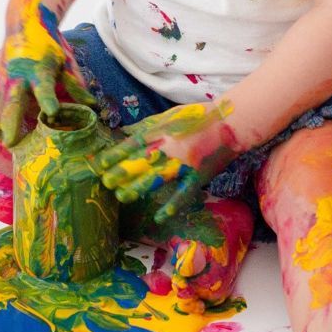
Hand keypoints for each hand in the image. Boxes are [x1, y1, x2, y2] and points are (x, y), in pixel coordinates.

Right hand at [0, 0, 94, 147]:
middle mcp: (19, 74)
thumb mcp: (65, 61)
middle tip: (13, 144)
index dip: (47, 99)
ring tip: (1, 142)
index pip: (43, 87)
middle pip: (13, 101)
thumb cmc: (48, 44)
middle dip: (11, 122)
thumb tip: (93, 105)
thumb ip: (75, 85)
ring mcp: (5, 77)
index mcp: (40, 68)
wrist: (24, 23)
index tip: (52, 112)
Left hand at [97, 101, 241, 223]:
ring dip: (138, 189)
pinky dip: (172, 205)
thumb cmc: (198, 117)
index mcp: (161, 131)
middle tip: (106, 184)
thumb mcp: (168, 115)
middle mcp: (169, 148)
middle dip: (121, 174)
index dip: (115, 155)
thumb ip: (146, 127)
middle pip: (140, 163)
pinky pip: (183, 194)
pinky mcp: (199, 176)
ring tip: (122, 197)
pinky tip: (159, 216)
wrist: (231, 122)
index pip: (132, 144)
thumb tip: (122, 133)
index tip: (101, 164)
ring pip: (156, 179)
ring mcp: (184, 164)